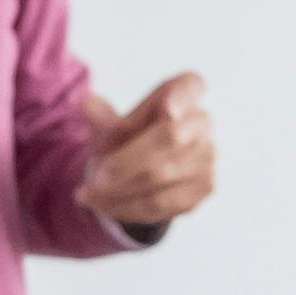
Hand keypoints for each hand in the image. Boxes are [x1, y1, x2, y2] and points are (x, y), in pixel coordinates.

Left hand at [80, 72, 214, 230]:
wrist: (142, 172)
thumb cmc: (128, 139)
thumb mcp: (111, 127)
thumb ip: (103, 118)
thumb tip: (87, 104)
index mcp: (185, 91)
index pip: (191, 86)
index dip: (181, 98)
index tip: (167, 110)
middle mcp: (203, 121)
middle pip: (170, 138)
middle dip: (127, 162)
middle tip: (96, 178)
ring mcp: (208, 155)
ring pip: (162, 177)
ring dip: (120, 191)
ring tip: (88, 196)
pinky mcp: (205, 187)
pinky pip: (163, 203)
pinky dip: (128, 208)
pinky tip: (103, 206)